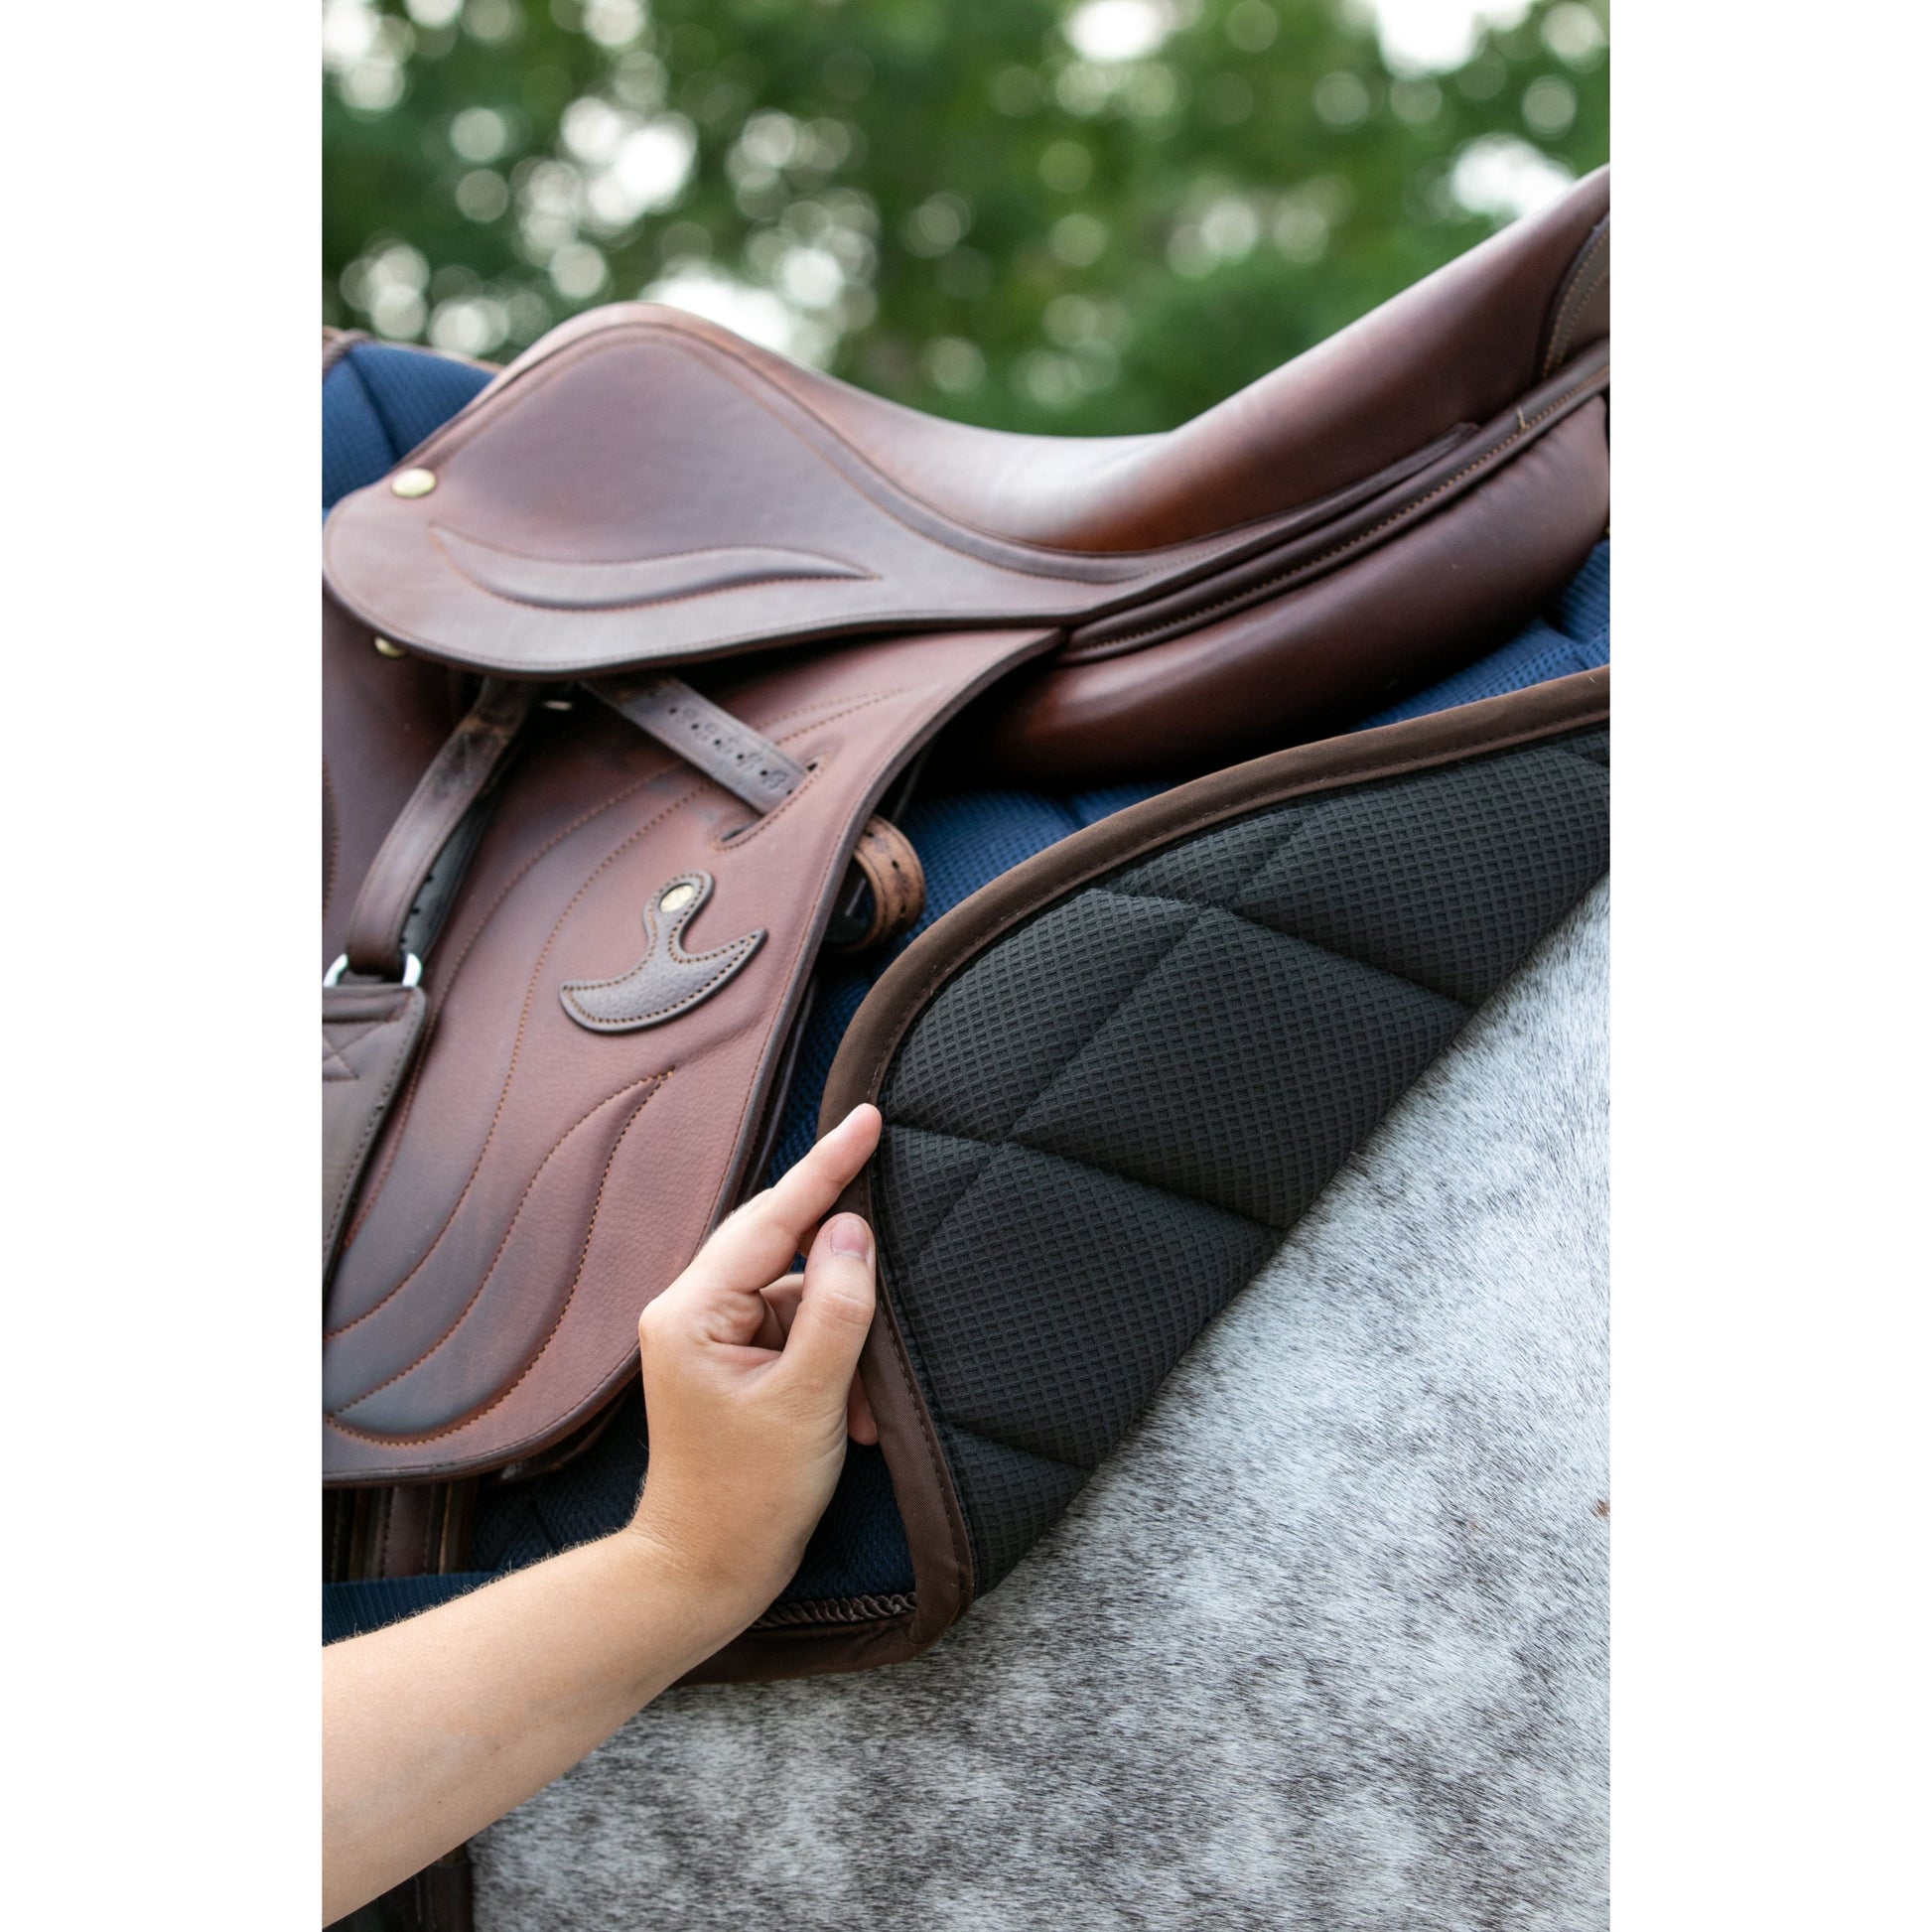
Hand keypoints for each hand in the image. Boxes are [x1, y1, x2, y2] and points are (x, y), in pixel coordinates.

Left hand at [628, 1102, 883, 1617]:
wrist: (703, 1576)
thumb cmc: (748, 1499)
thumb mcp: (807, 1401)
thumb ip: (837, 1309)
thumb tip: (854, 1232)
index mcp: (691, 1310)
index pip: (772, 1219)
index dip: (826, 1168)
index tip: (868, 1118)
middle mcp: (691, 1311)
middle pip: (780, 1245)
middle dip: (843, 1260)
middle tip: (897, 1213)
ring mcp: (709, 1337)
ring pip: (797, 1295)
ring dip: (843, 1338)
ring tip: (861, 1407)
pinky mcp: (730, 1362)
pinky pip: (794, 1331)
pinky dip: (832, 1363)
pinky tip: (851, 1416)